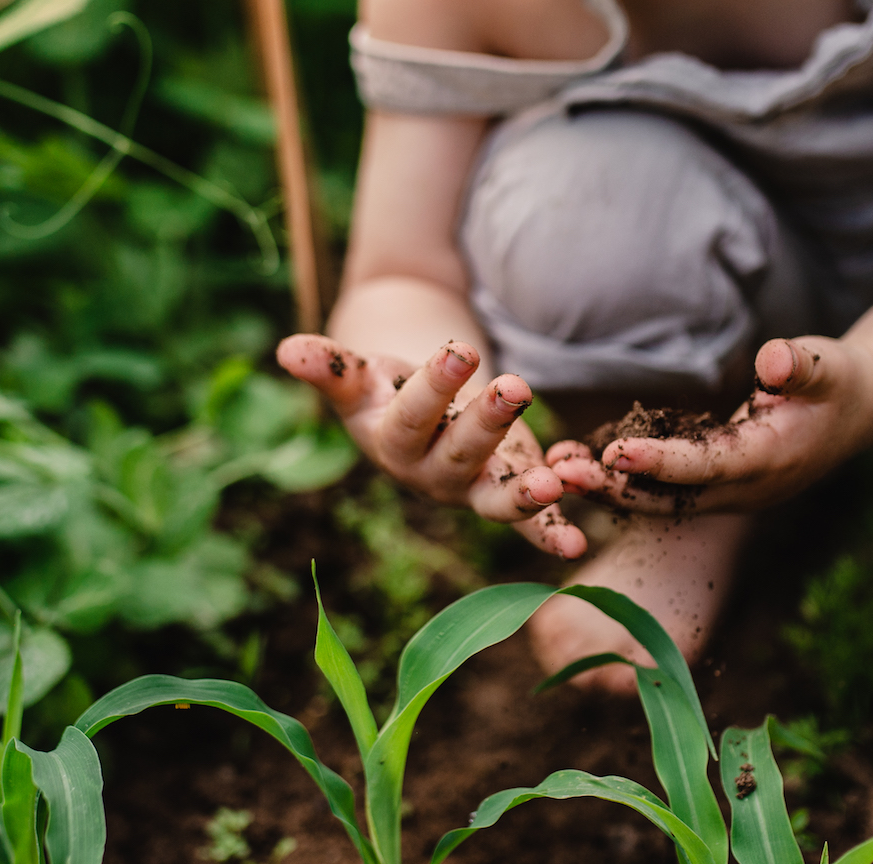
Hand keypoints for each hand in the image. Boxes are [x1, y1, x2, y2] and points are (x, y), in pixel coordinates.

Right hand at [276, 334, 587, 557]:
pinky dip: (558, 525)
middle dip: (489, 424)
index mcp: (393, 443)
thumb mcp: (358, 376)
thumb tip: (287, 349)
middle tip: (517, 387)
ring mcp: (474, 492)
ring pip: (499, 501)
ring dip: (530, 495)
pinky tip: (585, 518)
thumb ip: (330, 367)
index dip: (435, 385)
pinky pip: (535, 521)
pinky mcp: (510, 497)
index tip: (461, 347)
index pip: (413, 415)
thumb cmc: (383, 393)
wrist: (414, 417)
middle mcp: (432, 476)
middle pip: (460, 455)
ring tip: (562, 480)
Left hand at [548, 337, 872, 514]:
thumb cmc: (840, 381)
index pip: (706, 465)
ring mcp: (727, 492)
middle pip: (669, 497)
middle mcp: (743, 488)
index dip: (660, 462)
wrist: (856, 412)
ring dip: (607, 487)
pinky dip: (620, 479)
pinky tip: (576, 462)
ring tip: (554, 467)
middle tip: (558, 471)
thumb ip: (800, 366)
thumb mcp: (830, 364)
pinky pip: (660, 488)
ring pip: (658, 499)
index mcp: (769, 460)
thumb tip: (774, 360)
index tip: (615, 452)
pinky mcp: (713, 484)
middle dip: (614, 486)